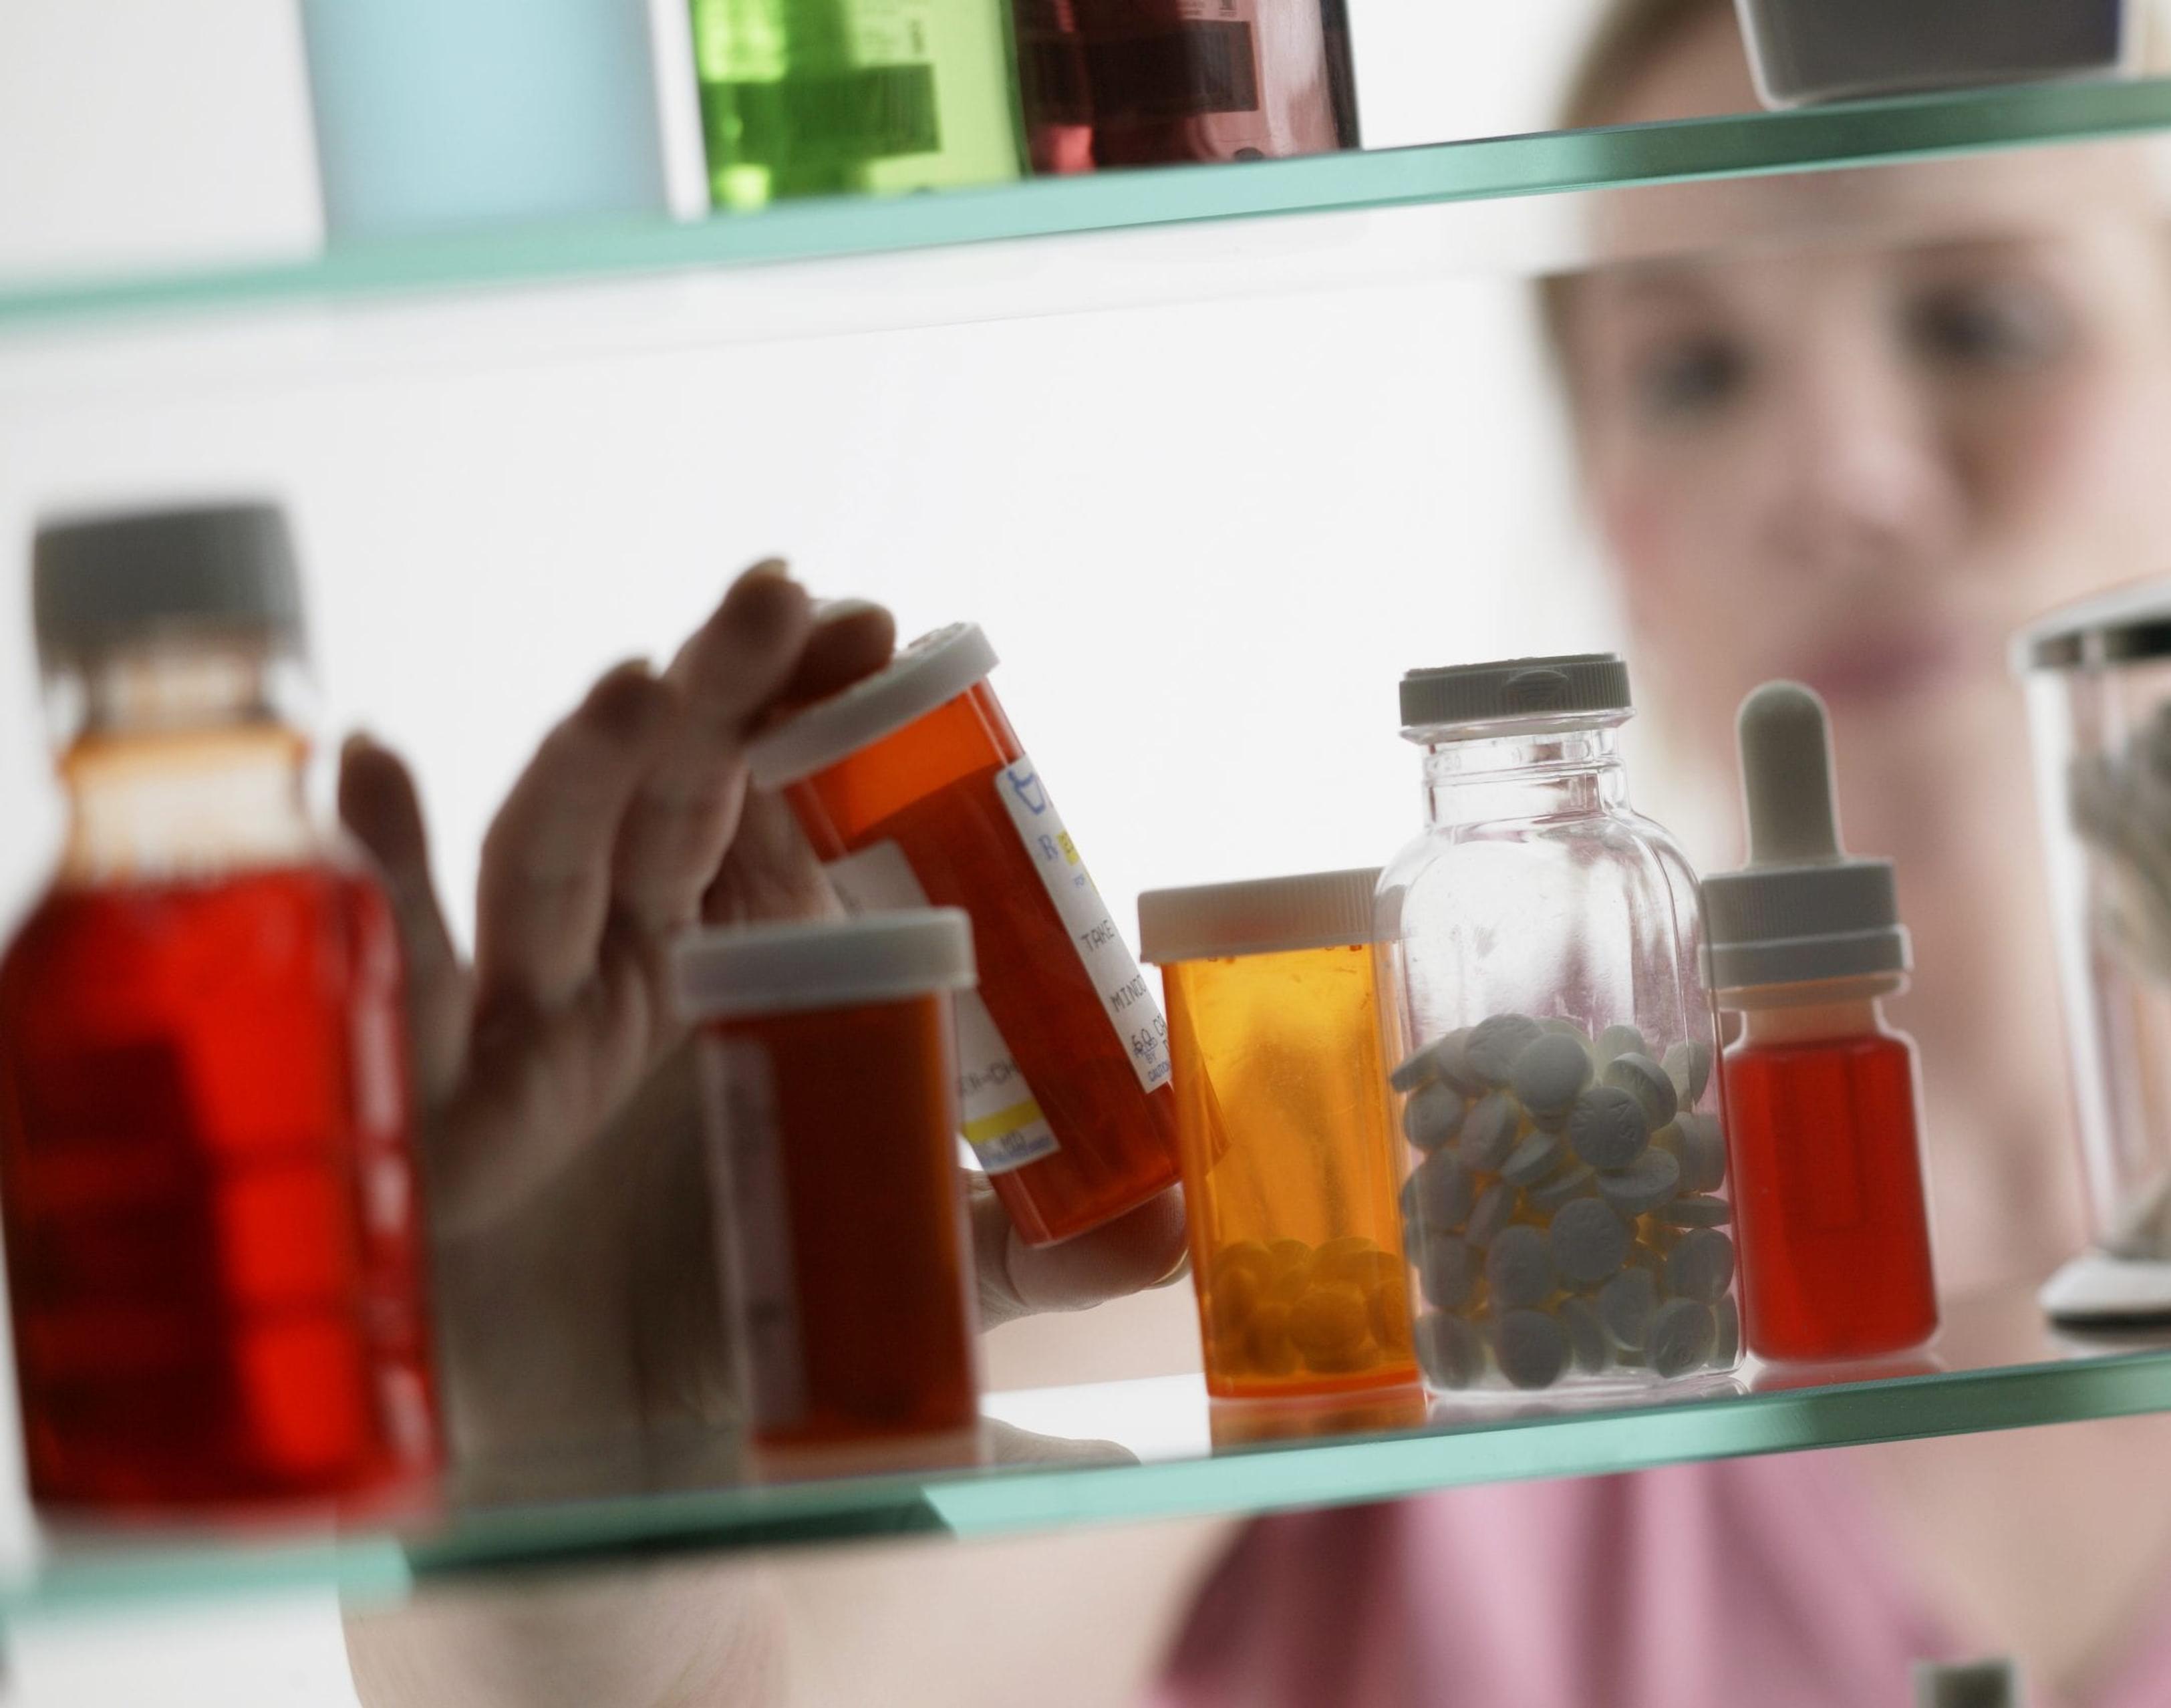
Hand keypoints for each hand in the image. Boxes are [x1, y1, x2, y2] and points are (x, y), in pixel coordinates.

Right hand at [338, 565, 1185, 1492]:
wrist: (587, 1468)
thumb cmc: (725, 1338)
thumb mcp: (906, 1283)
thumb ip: (1033, 1254)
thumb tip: (1183, 1232)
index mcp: (747, 975)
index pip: (787, 811)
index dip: (824, 717)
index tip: (889, 632)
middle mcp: (632, 971)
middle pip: (674, 796)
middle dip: (725, 691)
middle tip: (790, 595)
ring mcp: (523, 1023)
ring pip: (547, 859)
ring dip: (582, 767)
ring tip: (637, 687)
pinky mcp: (428, 1098)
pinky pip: (398, 970)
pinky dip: (376, 867)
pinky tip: (372, 767)